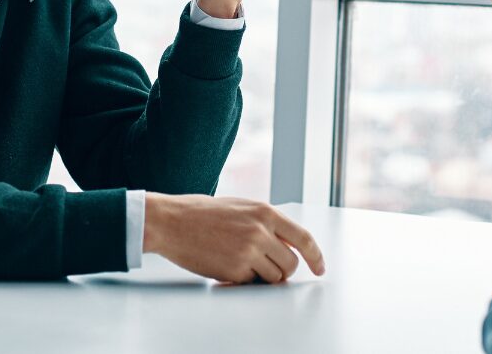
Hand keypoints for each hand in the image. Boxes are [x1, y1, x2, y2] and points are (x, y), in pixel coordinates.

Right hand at [143, 193, 325, 283]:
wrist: (171, 222)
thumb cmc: (201, 213)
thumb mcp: (240, 207)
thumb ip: (265, 222)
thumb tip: (285, 245)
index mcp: (264, 212)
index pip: (303, 238)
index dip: (316, 256)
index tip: (320, 269)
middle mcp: (260, 231)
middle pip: (291, 264)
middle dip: (283, 270)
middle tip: (265, 267)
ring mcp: (248, 252)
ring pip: (274, 277)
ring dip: (263, 277)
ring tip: (241, 263)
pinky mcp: (234, 271)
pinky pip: (251, 284)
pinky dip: (243, 280)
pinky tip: (225, 265)